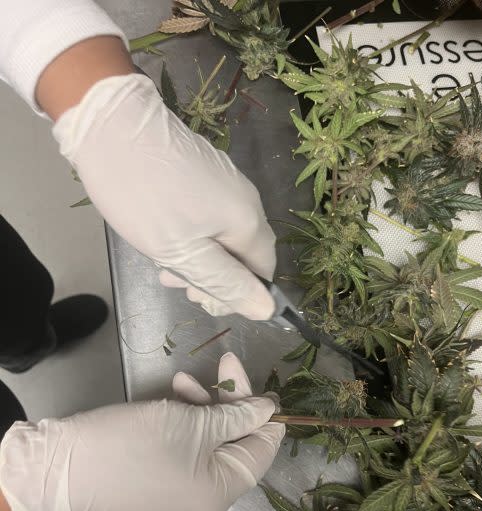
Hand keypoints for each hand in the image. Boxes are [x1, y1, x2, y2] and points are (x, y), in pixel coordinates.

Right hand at [0, 354, 284, 510]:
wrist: (61, 472)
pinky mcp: (157, 487)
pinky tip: (172, 396)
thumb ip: (237, 416)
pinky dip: (184, 425)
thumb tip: (268, 411)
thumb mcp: (193, 423)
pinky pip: (185, 454)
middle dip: (230, 403)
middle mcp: (206, 503)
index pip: (262, 451)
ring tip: (183, 379)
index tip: (264, 383)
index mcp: (222, 494)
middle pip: (235, 445)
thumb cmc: (134, 446)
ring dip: (203, 408)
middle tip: (224, 362)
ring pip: (208, 445)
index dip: (266, 415)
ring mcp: (180, 498)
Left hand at [52, 73, 276, 320]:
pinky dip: (194, 236)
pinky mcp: (206, 172)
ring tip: (165, 267)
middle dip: (217, 278)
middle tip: (178, 285)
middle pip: (245, 254)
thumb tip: (267, 309)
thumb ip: (226, 283)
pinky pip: (211, 216)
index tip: (203, 300)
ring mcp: (227, 182)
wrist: (110, 124)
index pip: (264, 271)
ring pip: (224, 237)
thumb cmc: (145, 197)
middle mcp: (247, 200)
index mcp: (248, 221)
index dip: (240, 294)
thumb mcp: (183, 253)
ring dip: (201, 259)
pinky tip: (166, 238)